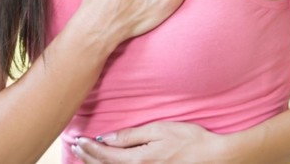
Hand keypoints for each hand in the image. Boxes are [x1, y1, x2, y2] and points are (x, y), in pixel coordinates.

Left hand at [71, 121, 224, 162]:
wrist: (215, 157)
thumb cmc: (189, 139)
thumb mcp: (159, 130)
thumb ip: (132, 136)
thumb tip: (108, 138)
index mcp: (141, 160)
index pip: (107, 156)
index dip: (89, 150)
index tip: (77, 141)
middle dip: (88, 158)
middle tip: (74, 147)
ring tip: (82, 156)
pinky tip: (106, 162)